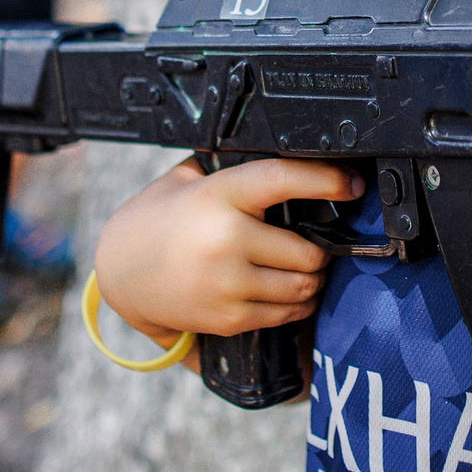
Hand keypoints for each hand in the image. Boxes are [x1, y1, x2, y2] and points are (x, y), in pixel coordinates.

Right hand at [93, 156, 352, 339]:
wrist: (120, 273)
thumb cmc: (160, 218)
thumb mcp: (186, 180)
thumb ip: (230, 169)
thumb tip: (289, 154)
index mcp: (217, 194)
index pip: (280, 179)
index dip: (323, 179)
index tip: (351, 183)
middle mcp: (225, 239)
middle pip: (307, 250)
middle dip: (321, 249)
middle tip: (320, 242)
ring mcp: (227, 282)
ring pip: (303, 286)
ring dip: (313, 278)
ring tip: (306, 267)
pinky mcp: (228, 317)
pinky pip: (285, 313)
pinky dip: (296, 304)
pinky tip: (287, 290)